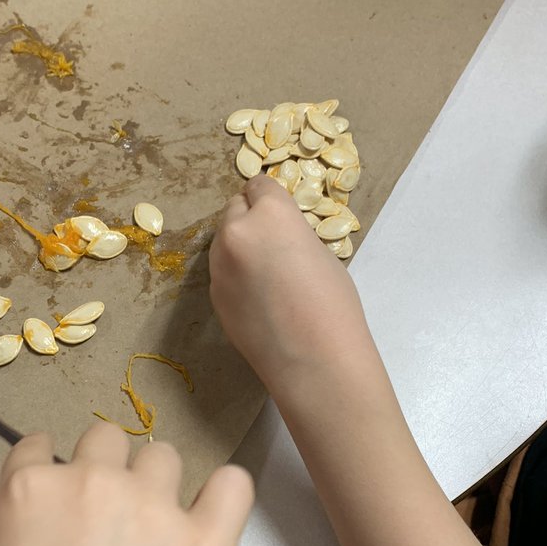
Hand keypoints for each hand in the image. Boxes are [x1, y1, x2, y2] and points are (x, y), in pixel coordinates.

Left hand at [209, 175, 370, 391]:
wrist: (313, 359)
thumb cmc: (333, 304)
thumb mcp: (320, 253)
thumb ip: (290, 235)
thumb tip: (277, 238)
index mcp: (270, 214)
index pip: (259, 186)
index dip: (269, 198)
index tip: (276, 209)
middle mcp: (237, 232)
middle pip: (234, 209)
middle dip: (249, 219)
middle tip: (271, 242)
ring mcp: (219, 266)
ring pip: (223, 242)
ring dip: (238, 247)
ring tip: (265, 274)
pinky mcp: (214, 296)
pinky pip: (222, 273)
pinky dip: (235, 276)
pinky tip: (258, 298)